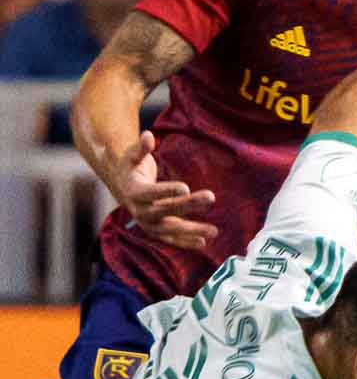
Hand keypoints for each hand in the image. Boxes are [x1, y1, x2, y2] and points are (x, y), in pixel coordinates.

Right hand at [111, 130, 217, 249]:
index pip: (152, 193)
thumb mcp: (132, 155)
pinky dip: (186, 242)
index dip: (167, 190)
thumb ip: (141, 148)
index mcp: (134, 192)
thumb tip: (148, 136)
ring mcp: (148, 224)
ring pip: (171, 230)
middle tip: (210, 197)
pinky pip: (172, 239)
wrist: (121, 187)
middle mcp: (140, 212)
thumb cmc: (130, 167)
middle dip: (188, 206)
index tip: (186, 187)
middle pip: (166, 211)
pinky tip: (203, 242)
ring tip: (214, 230)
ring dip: (192, 231)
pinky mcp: (155, 232)